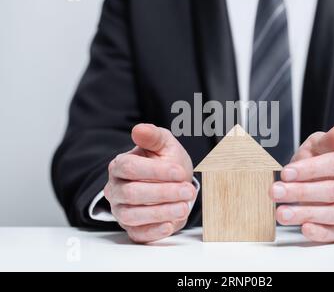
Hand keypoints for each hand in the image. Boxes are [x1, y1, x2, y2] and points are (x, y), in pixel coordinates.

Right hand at [104, 124, 195, 243]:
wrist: (174, 184)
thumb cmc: (167, 163)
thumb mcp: (164, 145)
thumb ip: (153, 136)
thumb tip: (139, 129)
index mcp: (120, 165)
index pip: (130, 168)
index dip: (155, 171)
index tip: (179, 173)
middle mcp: (116, 189)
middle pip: (131, 193)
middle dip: (163, 193)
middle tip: (187, 191)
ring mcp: (121, 210)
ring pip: (133, 215)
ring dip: (161, 212)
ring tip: (183, 207)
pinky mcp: (131, 227)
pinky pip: (137, 234)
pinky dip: (154, 231)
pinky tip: (170, 224)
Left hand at [270, 124, 333, 242]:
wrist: (330, 180)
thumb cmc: (321, 162)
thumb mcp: (319, 147)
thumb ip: (328, 140)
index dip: (310, 169)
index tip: (286, 172)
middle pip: (333, 191)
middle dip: (301, 192)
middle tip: (276, 192)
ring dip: (305, 214)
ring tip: (282, 213)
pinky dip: (321, 233)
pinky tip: (304, 229)